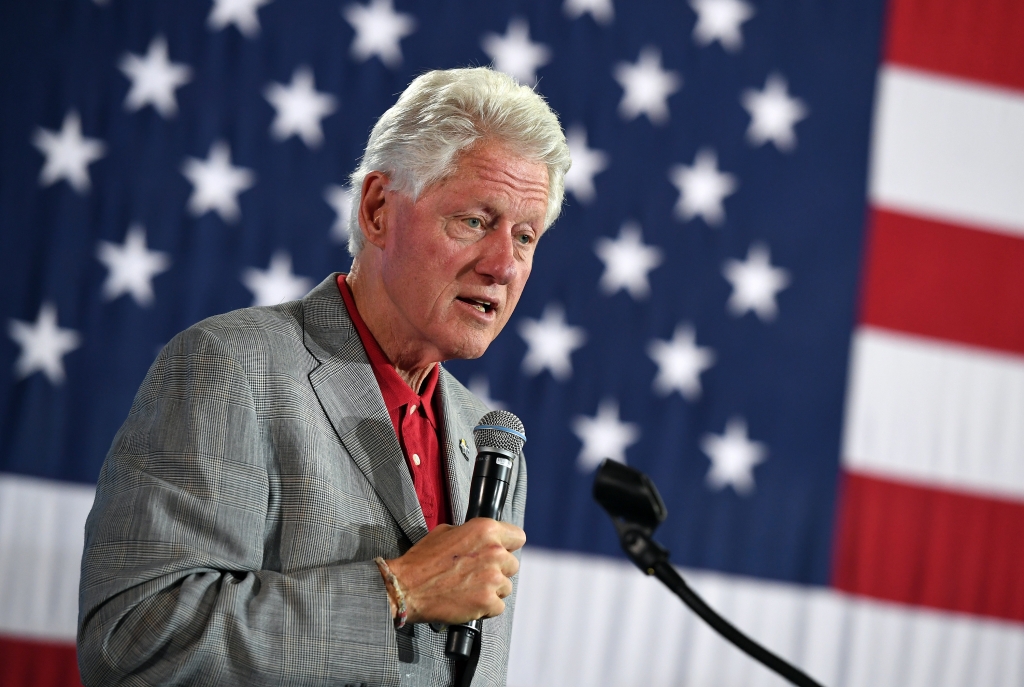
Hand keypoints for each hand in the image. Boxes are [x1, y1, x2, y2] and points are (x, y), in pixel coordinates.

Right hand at [383, 518, 525, 624]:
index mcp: (486, 530)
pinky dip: (486, 607)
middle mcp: (494, 552)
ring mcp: (492, 578)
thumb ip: (470, 533)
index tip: (502, 551)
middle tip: (477, 574)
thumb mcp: (446, 532)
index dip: (508, 545)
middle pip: (512, 565)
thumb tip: (480, 539)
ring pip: (506, 587)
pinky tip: (469, 601)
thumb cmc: (422, 560)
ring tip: (470, 589)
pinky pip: (498, 606)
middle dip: (498, 570)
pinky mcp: (487, 601)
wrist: (407, 588)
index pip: (518, 537)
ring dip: (492, 589)